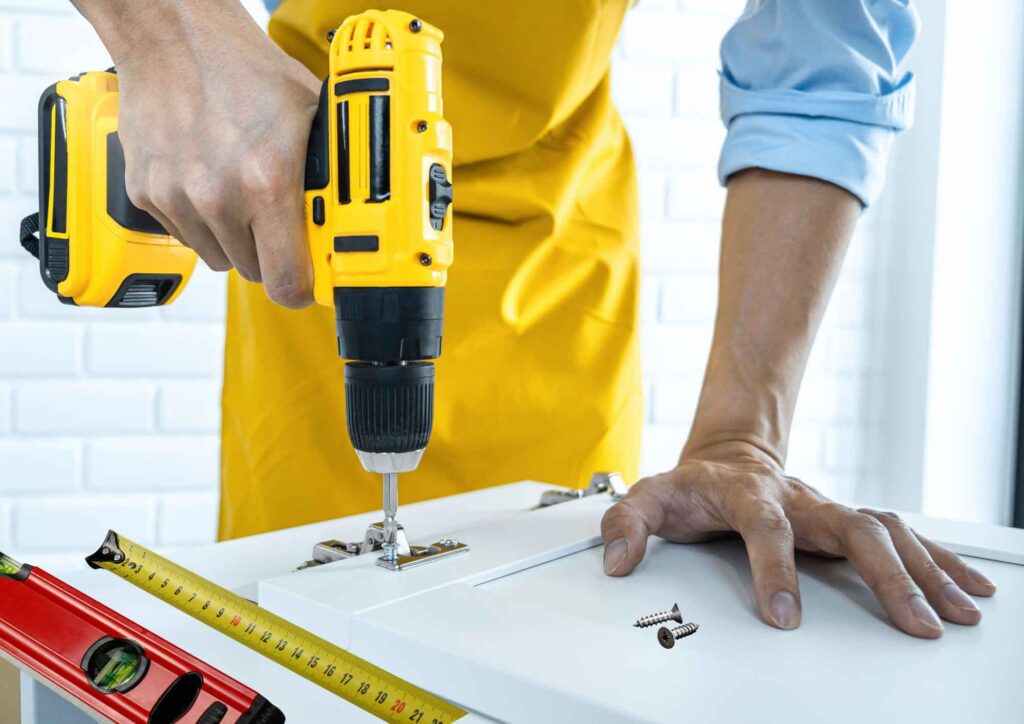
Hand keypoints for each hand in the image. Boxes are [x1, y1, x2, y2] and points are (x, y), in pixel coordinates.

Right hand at [84, 1, 320, 306]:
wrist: (173, 38)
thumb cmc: (245, 71)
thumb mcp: (311, 118)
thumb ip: (329, 175)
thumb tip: (354, 220)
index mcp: (267, 182)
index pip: (287, 282)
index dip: (303, 288)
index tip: (309, 281)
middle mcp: (219, 196)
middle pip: (255, 271)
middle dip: (272, 254)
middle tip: (277, 219)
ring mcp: (178, 197)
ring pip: (220, 257)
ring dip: (235, 238)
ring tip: (240, 192)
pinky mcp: (147, 195)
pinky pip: (185, 235)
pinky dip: (200, 220)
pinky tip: (209, 180)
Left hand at [600, 440, 996, 637]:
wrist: (729, 454)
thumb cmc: (693, 484)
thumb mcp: (649, 496)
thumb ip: (625, 523)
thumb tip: (617, 561)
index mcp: (748, 494)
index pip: (766, 528)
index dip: (775, 569)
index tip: (782, 615)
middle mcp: (799, 500)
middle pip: (852, 529)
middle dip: (887, 577)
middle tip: (912, 623)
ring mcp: (827, 508)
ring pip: (888, 531)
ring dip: (926, 570)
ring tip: (958, 613)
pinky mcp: (846, 519)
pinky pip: (902, 535)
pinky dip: (938, 559)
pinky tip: (966, 587)